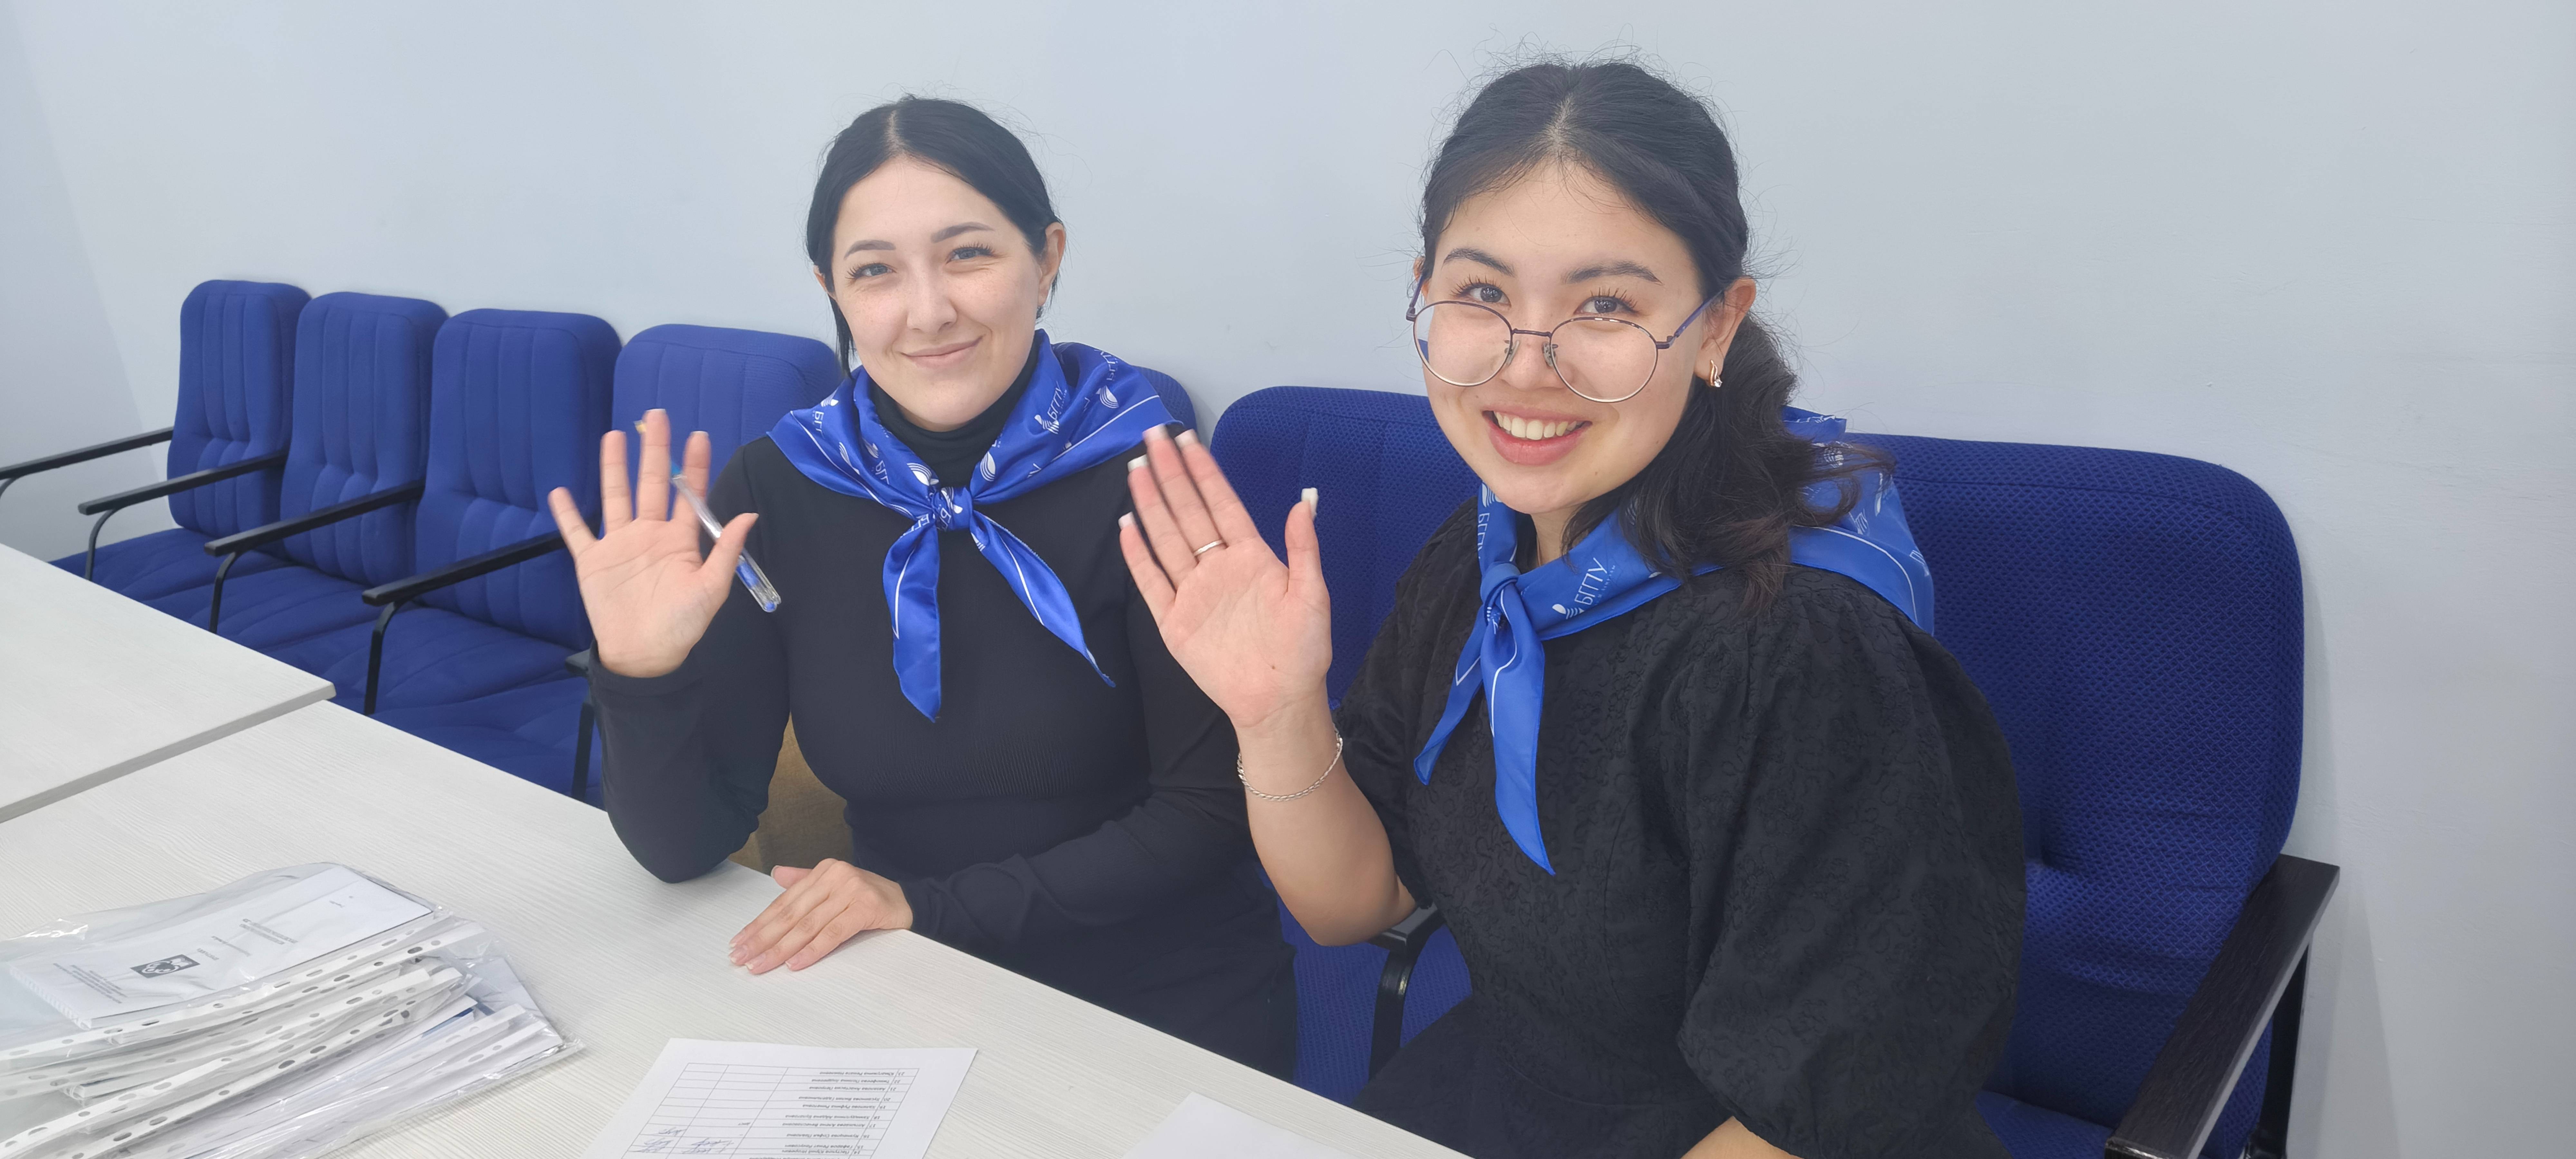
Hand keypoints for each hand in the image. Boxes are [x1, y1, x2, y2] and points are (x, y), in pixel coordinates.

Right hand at [546, 409, 756, 677]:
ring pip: (615, 496)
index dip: (694, 466)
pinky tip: (558, 492)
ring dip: (614, 467)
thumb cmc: (682, 625)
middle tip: (656, 416)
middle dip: (654, 451)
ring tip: (614, 436)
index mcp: (680, 540)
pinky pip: (576, 532)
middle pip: (651, 484)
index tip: (699, 435)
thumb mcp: (712, 589)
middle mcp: (649, 534)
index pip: (688, 494)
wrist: (645, 656)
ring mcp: (619, 545)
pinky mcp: (592, 561)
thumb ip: (727, 551)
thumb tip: (749, 515)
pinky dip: (566, 513)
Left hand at [728, 859, 913, 973]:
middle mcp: (835, 876)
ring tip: (761, 965)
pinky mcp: (866, 908)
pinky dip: (812, 950)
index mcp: (824, 871)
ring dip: (780, 949)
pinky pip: (833, 933)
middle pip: (791, 914)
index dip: (759, 923)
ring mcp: (851, 891)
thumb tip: (776, 875)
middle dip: (762, 938)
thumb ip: (806, 882)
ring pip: (807, 925)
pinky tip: (795, 963)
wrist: (911, 903)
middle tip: (741, 958)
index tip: (740, 942)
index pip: (784, 902)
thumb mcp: (836, 887)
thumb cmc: (870, 899)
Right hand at [1117, 426, 1331, 735]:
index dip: (1204, 472)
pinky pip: (1152, 583)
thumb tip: (1304, 500)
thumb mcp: (1313, 595)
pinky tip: (1127, 527)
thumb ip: (1304, 548)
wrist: (1279, 700)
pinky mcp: (1175, 622)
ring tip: (1135, 469)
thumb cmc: (1303, 650)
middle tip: (1152, 437)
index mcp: (1251, 557)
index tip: (1188, 439)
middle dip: (1170, 474)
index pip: (1221, 504)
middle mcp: (1218, 568)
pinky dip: (1138, 556)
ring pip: (1166, 539)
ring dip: (1150, 504)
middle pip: (1188, 512)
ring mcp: (1193, 593)